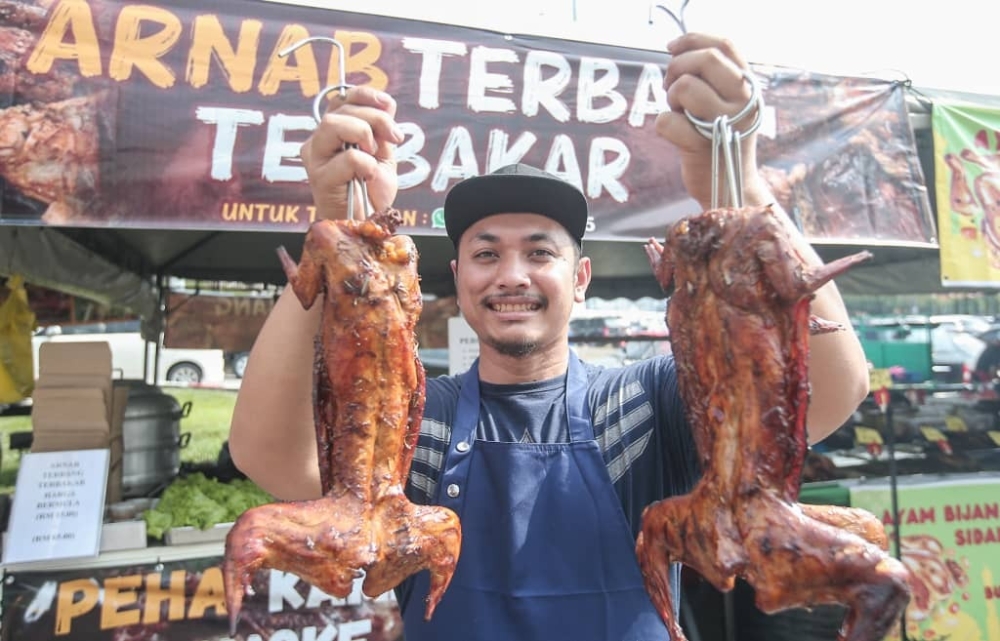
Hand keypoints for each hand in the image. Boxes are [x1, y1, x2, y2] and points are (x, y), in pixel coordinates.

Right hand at [299, 86, 403, 219]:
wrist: (368, 223)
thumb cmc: (371, 192)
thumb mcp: (382, 154)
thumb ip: (381, 129)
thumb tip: (386, 104)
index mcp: (332, 133)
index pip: (341, 99)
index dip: (364, 94)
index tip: (388, 105)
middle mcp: (318, 142)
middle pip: (340, 109)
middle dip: (375, 117)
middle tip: (395, 137)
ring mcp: (316, 160)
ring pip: (333, 124)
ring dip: (363, 133)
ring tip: (376, 153)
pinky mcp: (320, 178)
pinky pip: (347, 158)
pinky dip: (366, 164)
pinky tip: (369, 176)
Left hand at [656, 33, 766, 208]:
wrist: (731, 188)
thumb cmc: (722, 141)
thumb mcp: (728, 104)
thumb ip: (715, 78)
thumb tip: (678, 52)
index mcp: (749, 88)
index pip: (726, 46)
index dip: (694, 39)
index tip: (672, 47)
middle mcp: (742, 102)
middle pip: (705, 60)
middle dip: (677, 67)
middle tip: (670, 86)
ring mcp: (724, 124)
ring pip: (684, 86)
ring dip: (671, 97)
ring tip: (679, 112)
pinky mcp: (701, 146)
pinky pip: (666, 121)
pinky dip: (663, 124)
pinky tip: (675, 135)